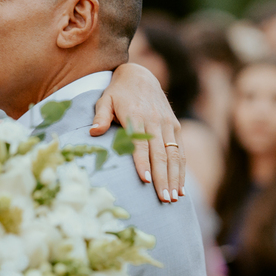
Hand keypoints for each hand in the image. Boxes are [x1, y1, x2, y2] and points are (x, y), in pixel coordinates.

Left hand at [92, 62, 184, 202]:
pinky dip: (181, 170)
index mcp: (136, 117)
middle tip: (163, 199)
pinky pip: (180, 151)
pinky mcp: (174, 126)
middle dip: (162, 178)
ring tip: (173, 198)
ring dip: (174, 178)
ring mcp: (167, 124)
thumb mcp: (104, 100)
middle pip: (160, 154)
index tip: (144, 180)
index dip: (142, 162)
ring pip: (174, 155)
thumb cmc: (117, 93)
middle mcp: (155, 122)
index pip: (139, 144)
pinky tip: (180, 188)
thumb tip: (93, 132)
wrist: (140, 76)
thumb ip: (100, 116)